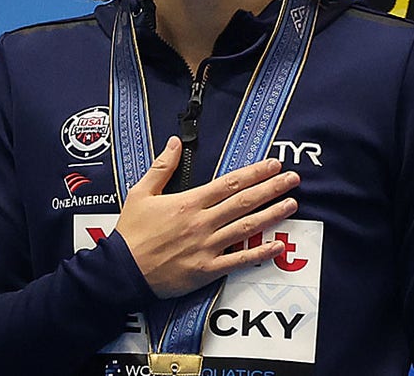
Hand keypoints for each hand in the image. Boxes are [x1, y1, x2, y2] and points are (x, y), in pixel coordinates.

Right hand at [113, 136, 300, 298]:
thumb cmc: (131, 232)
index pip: (229, 183)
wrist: (121, 271)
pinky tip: (278, 245)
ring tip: (292, 204)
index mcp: (189, 203)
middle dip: (271, 188)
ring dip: (272, 215)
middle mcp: (202, 222)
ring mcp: (207, 247)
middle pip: (244, 201)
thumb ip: (161, 167)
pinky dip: (259, 253)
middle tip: (293, 179)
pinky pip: (238, 261)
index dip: (254, 173)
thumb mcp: (141, 193)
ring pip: (246, 228)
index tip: (273, 164)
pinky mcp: (206, 270)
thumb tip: (174, 142)